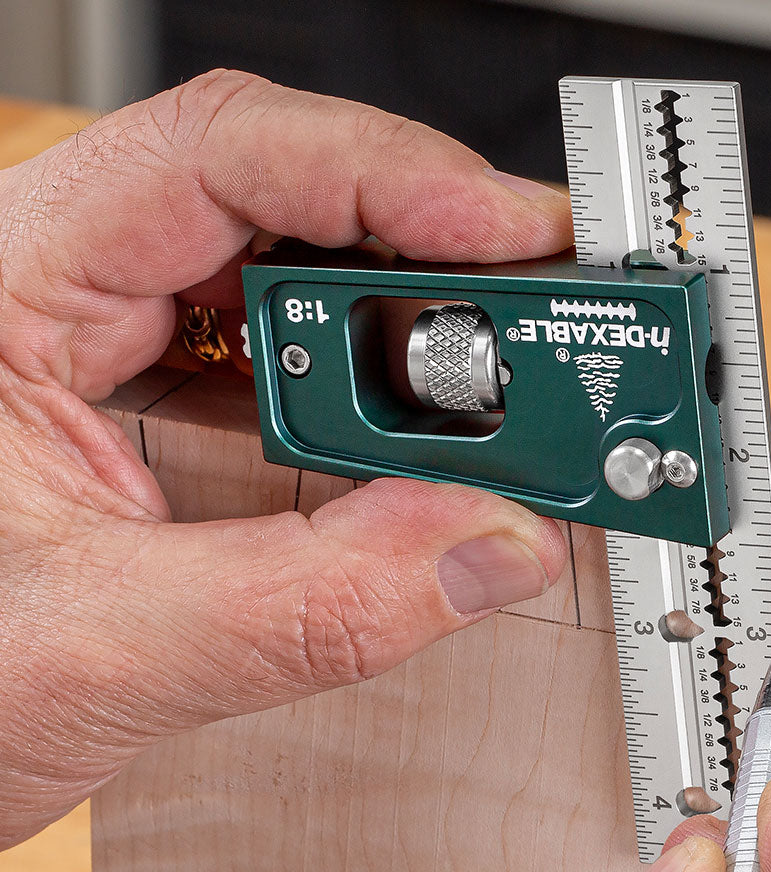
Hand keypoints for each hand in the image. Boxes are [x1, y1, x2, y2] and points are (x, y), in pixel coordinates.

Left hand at [0, 70, 571, 847]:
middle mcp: (73, 295)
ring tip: (511, 401)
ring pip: (311, 299)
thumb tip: (491, 547)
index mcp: (9, 284)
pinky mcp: (167, 420)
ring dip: (421, 353)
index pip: (224, 155)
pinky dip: (387, 419)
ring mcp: (123, 357)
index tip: (518, 238)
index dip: (392, 176)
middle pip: (296, 218)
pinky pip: (304, 384)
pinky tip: (437, 449)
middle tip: (550, 343)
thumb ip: (305, 607)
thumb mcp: (94, 651)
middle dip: (439, 277)